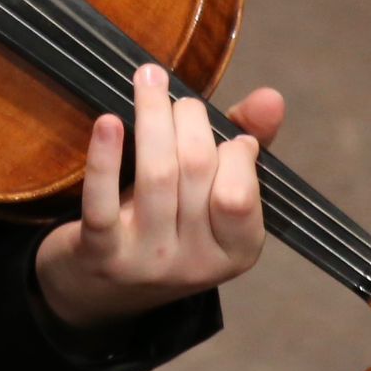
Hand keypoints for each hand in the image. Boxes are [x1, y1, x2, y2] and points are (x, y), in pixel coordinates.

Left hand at [33, 64, 285, 330]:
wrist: (98, 291)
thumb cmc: (166, 228)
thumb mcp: (211, 200)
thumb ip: (245, 151)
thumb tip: (271, 97)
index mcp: (236, 251)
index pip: (240, 193)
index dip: (231, 149)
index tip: (218, 127)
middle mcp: (196, 263)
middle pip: (197, 172)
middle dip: (188, 118)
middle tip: (172, 91)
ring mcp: (147, 260)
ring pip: (157, 177)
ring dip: (153, 117)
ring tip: (147, 78)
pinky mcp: (100, 253)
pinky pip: (103, 201)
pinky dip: (105, 158)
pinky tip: (108, 121)